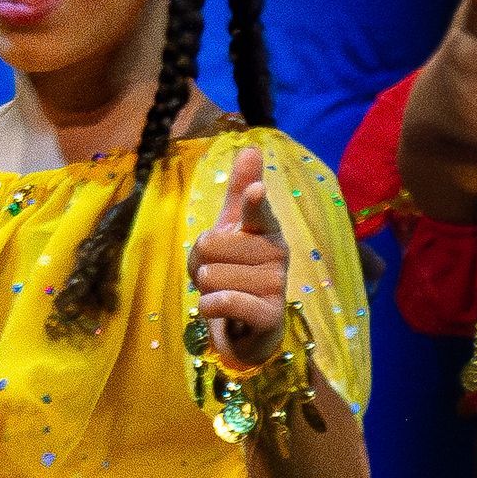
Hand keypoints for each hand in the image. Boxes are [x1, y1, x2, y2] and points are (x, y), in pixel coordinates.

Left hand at [189, 143, 288, 367]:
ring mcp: (275, 286)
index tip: (255, 191)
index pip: (257, 212)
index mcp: (267, 230)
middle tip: (217, 275)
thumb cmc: (238, 273)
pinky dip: (210, 306)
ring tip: (221, 294)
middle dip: (199, 264)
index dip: (253, 202)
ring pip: (211, 276)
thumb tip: (251, 148)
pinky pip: (224, 302)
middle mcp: (277, 254)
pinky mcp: (268, 316)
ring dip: (204, 289)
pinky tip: (217, 309)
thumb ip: (238, 192)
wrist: (247, 329)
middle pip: (210, 245)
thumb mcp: (232, 231)